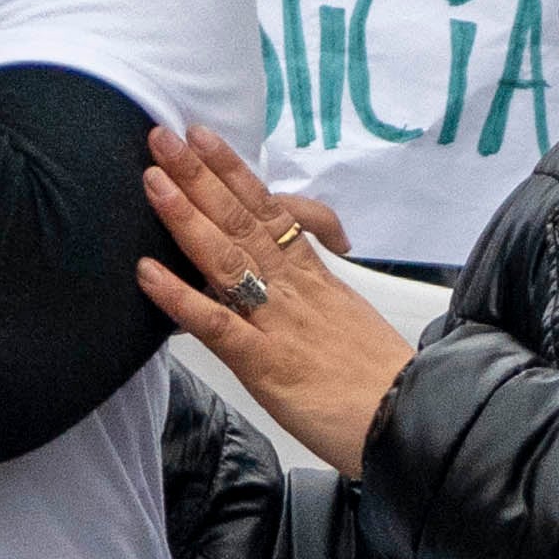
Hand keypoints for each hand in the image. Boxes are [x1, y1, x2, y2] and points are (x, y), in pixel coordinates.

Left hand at [135, 123, 419, 468]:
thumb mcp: (347, 319)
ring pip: (228, 259)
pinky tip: (147, 271)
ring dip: (186, 217)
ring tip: (152, 180)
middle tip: (162, 134)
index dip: (234, 172)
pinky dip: (179, 296)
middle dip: (200, 176)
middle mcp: (295, 290)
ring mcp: (278, 323)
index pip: (271, 211)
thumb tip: (287, 269)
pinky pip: (216, 324)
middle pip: (244, 221)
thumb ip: (312, 290)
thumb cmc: (379, 382)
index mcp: (316, 278)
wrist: (412, 424)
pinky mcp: (266, 364)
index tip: (203, 137)